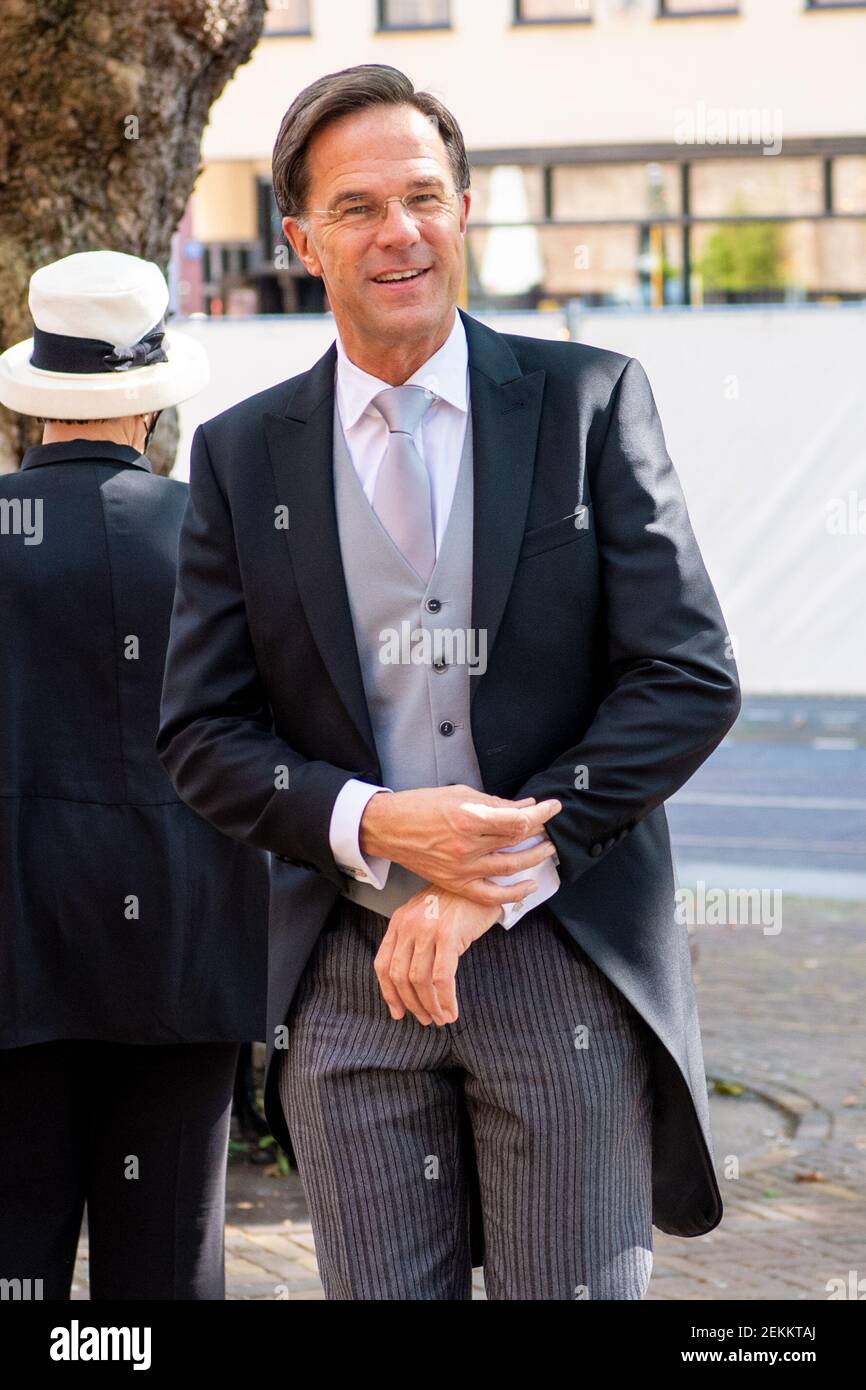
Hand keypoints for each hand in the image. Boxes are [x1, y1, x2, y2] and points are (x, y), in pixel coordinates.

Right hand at [359, 785, 560, 906]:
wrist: (388, 828)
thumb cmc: (420, 806)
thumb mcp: (460, 794)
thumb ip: (495, 803)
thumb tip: (525, 805)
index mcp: (467, 818)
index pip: (517, 820)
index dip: (540, 814)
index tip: (552, 807)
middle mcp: (466, 846)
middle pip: (516, 841)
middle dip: (539, 832)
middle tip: (549, 827)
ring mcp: (461, 868)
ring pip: (510, 868)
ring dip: (533, 858)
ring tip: (546, 849)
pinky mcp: (455, 883)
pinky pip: (490, 895)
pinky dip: (513, 894)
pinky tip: (529, 885)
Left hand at [374, 886, 502, 1026]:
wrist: (482, 884)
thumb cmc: (458, 903)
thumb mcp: (426, 917)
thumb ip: (414, 942)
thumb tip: (410, 984)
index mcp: (399, 922)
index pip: (383, 964)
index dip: (389, 993)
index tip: (398, 1012)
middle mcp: (409, 925)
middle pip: (400, 976)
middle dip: (411, 1004)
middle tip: (425, 1019)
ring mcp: (427, 929)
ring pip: (420, 980)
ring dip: (430, 1006)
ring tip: (441, 1018)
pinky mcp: (448, 934)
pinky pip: (442, 977)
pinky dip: (445, 999)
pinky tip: (451, 1010)